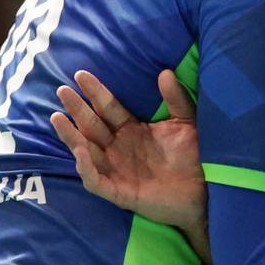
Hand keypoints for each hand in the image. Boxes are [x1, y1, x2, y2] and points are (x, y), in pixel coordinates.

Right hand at [50, 69, 206, 230]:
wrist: (207, 193)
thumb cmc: (196, 158)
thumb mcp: (187, 123)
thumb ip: (176, 99)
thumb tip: (165, 71)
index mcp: (132, 130)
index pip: (108, 108)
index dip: (95, 92)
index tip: (81, 74)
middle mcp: (119, 148)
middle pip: (92, 125)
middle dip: (77, 109)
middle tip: (62, 90)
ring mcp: (117, 170)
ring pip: (86, 151)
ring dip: (71, 136)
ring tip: (57, 117)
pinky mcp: (119, 192)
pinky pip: (95, 180)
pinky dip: (86, 168)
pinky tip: (81, 152)